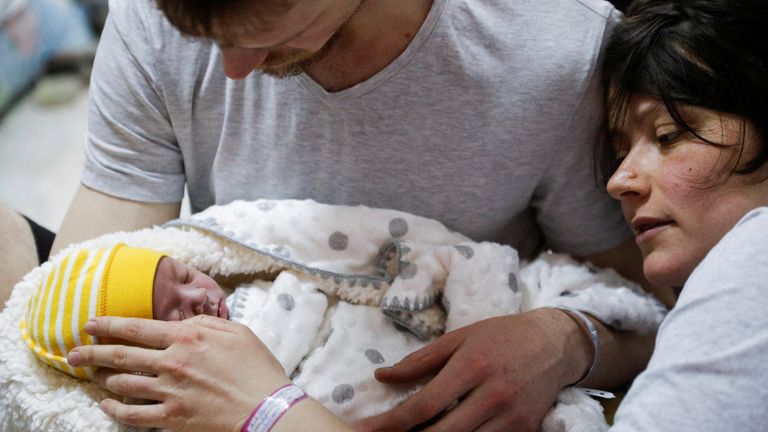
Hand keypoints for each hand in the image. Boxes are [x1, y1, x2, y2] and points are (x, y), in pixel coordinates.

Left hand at [67, 315, 289, 430]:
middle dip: (92, 353)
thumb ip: (207, 321)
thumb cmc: (257, 368)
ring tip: (94, 377)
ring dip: (104, 379)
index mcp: (187, 337)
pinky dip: (114, 408)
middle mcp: (172, 362)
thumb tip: (185, 320)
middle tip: (74, 353)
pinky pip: (132, 414)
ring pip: (122, 384)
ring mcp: (169, 391)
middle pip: (121, 355)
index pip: (136, 328)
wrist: (267, 408)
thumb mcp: (237, 332)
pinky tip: (107, 404)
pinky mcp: (171, 418)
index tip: (90, 324)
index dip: (109, 325)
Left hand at [355, 308, 590, 431]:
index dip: (389, 423)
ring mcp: (510, 418)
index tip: (363, 430)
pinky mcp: (523, 431)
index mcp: (472, 366)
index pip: (423, 405)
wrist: (556, 345)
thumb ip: (420, 361)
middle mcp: (492, 395)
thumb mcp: (460, 338)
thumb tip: (382, 376)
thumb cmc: (502, 336)